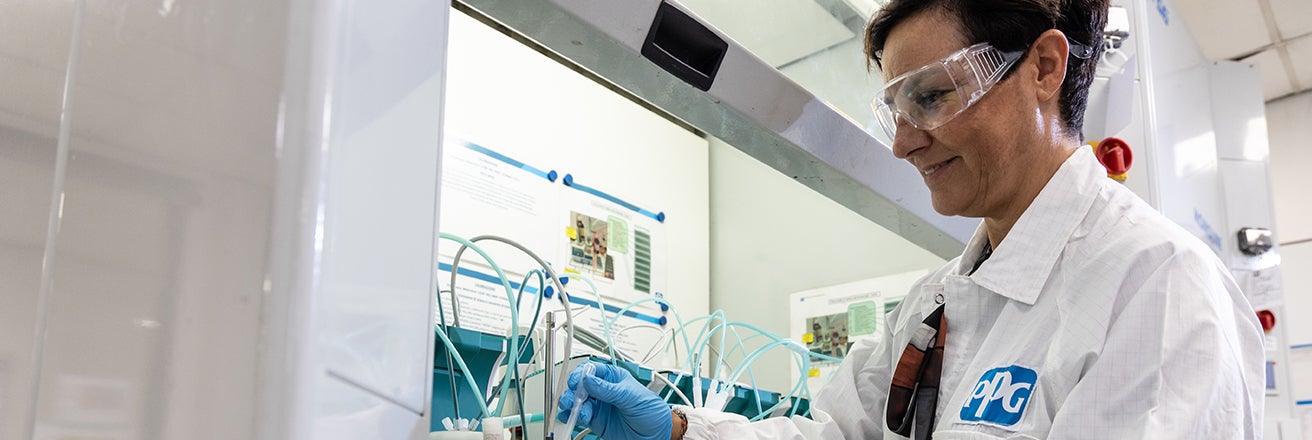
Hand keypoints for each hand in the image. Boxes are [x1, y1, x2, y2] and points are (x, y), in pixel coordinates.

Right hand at [556, 362, 671, 439]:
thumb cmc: (651, 411)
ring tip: (575, 410)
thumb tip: (588, 379)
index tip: (576, 382)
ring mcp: (598, 405)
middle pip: (580, 385)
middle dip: (573, 390)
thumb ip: (609, 390)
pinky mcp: (595, 421)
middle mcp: (603, 390)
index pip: (592, 369)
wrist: (656, 435)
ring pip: (576, 400)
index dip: (581, 374)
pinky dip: (570, 416)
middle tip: (574, 399)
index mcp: (614, 378)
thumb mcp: (632, 397)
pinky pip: (578, 416)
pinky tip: (571, 417)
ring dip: (571, 403)